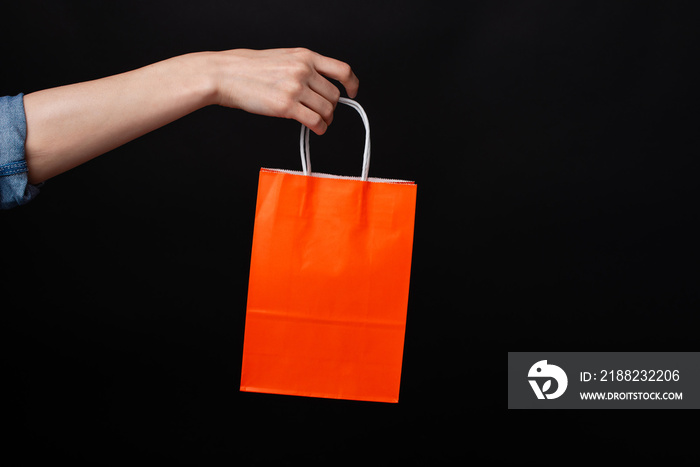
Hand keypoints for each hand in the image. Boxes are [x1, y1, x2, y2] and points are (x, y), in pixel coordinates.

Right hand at [209, 48, 358, 134]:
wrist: (226, 74)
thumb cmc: (249, 69)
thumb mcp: (283, 58)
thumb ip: (304, 69)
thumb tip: (321, 86)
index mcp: (305, 56)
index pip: (341, 69)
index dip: (352, 83)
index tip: (353, 92)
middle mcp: (303, 70)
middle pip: (334, 95)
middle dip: (331, 107)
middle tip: (324, 113)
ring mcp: (295, 88)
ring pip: (327, 110)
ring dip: (326, 119)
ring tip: (318, 121)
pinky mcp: (287, 106)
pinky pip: (315, 121)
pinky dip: (320, 128)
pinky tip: (316, 129)